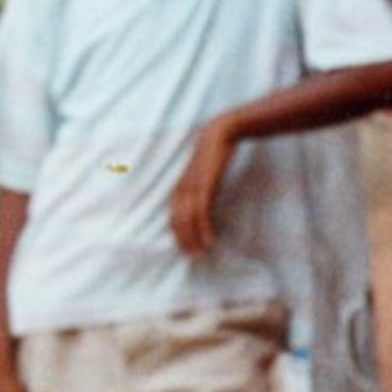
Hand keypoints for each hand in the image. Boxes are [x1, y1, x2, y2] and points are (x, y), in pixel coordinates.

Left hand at [170, 118, 238, 254]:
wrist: (219, 134)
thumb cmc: (213, 153)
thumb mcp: (204, 173)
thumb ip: (202, 187)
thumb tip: (206, 201)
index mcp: (180, 188)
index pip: (173, 218)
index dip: (178, 235)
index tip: (186, 249)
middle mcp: (182, 190)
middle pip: (177, 222)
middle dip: (183, 241)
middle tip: (192, 257)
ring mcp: (192, 189)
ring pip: (187, 221)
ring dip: (193, 239)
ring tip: (200, 253)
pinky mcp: (205, 187)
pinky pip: (202, 213)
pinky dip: (204, 229)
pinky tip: (210, 240)